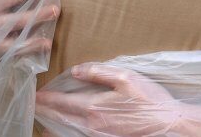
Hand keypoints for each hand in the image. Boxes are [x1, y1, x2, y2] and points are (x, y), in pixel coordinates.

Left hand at [36, 64, 200, 136]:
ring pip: (66, 130)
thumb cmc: (149, 100)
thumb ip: (99, 72)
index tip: (34, 94)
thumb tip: (75, 70)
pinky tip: (65, 127)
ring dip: (53, 122)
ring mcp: (97, 135)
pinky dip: (66, 131)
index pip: (61, 102)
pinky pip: (77, 136)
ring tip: (45, 116)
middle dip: (44, 111)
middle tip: (34, 105)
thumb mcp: (126, 78)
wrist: (167, 125)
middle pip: (59, 118)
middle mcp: (90, 125)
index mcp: (94, 107)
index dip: (45, 98)